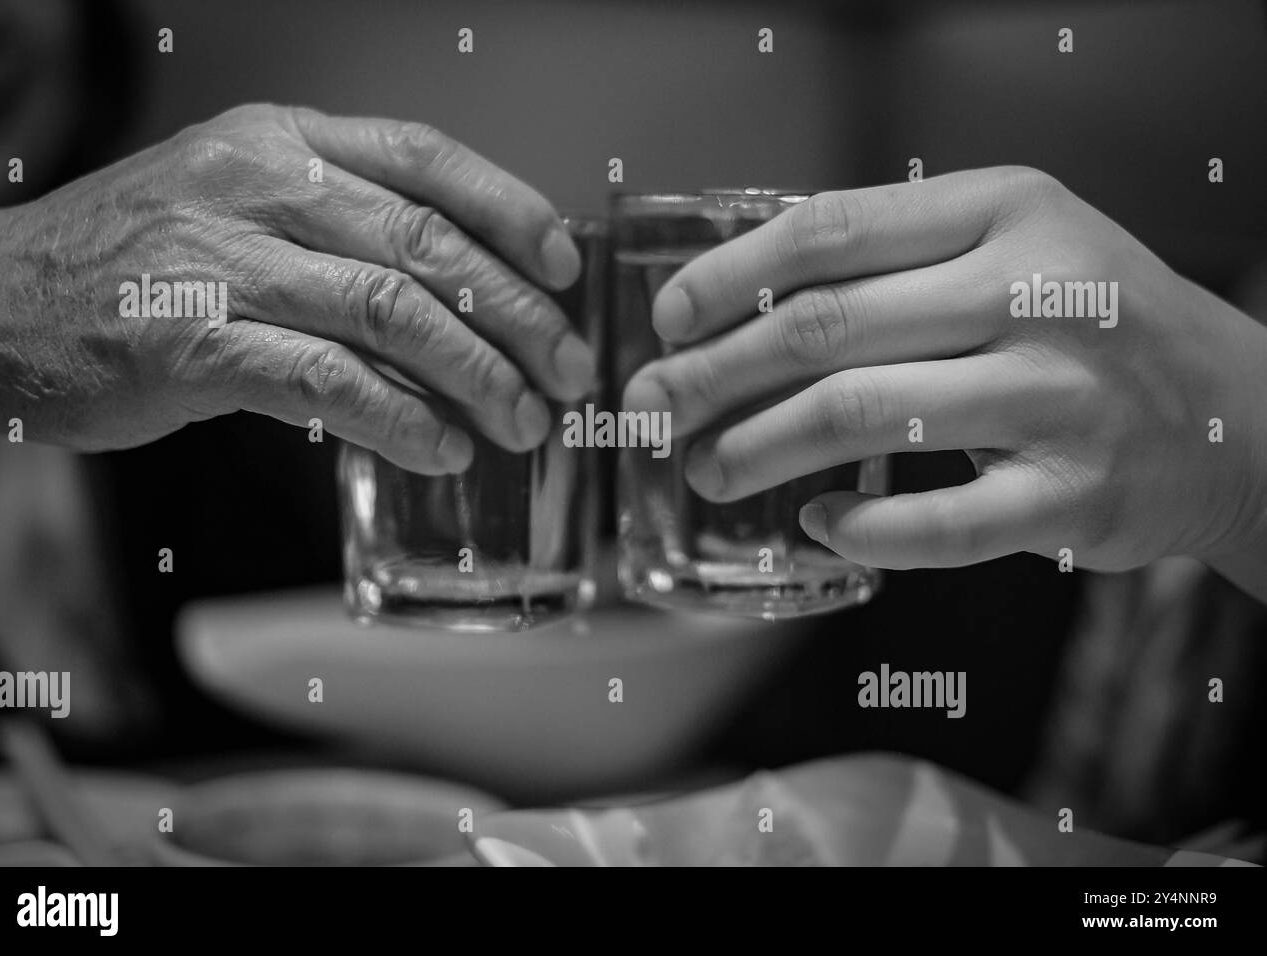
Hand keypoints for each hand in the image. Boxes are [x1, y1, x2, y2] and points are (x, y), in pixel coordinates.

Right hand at [0, 104, 594, 472]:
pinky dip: (399, 417)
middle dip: (518, 313)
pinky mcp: (191, 342)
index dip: (510, 210)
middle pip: (426, 241)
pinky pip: (325, 381)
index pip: (424, 157)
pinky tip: (442, 447)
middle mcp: (258, 184)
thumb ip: (340, 236)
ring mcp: (222, 260)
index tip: (566, 267)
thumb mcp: (238, 207)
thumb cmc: (136, 260)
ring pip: (389, 309)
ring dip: (476, 373)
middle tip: (568, 371)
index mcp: (280, 141)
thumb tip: (460, 307)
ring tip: (523, 422)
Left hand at [623, 167, 1266, 582]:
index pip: (832, 230)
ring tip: (708, 467)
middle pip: (825, 328)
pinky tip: (817, 523)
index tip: (668, 320)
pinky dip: (861, 529)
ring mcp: (1059, 396)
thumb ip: (899, 256)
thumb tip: (739, 298)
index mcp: (1005, 211)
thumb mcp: (1015, 244)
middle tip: (654, 408)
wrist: (1236, 413)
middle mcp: (1035, 291)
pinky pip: (938, 523)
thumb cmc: (1092, 321)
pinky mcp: (1074, 495)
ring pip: (861, 417)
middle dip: (715, 374)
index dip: (729, 276)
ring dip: (759, 448)